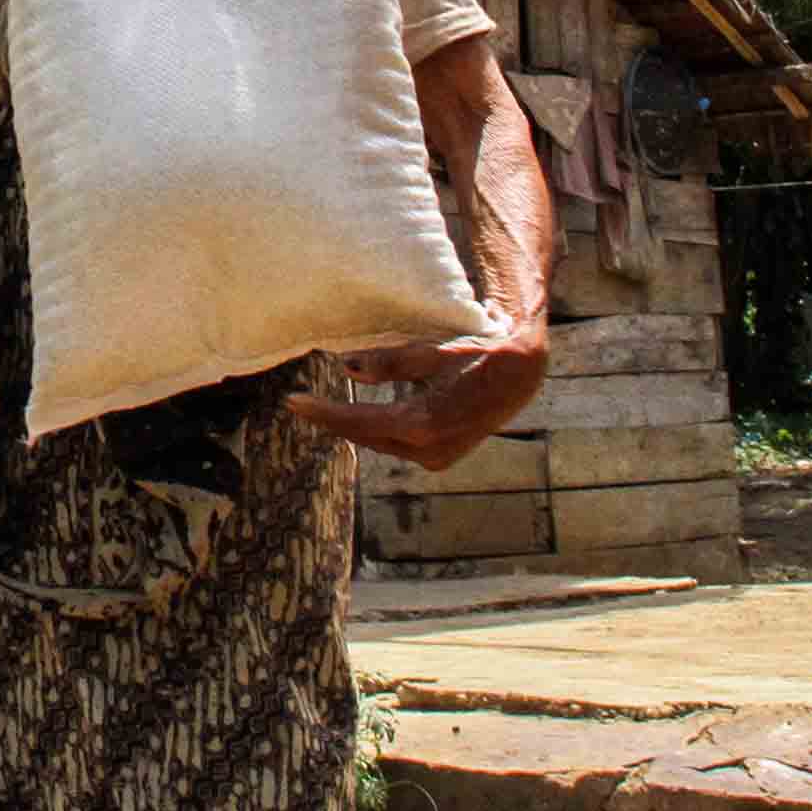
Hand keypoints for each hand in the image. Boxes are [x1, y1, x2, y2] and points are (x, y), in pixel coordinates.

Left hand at [287, 327, 549, 471]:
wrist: (519, 377)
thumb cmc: (476, 355)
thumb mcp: (432, 353)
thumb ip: (389, 363)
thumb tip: (346, 366)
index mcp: (423, 423)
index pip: (359, 421)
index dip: (323, 413)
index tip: (292, 402)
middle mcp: (428, 448)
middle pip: (365, 436)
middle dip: (333, 421)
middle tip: (300, 405)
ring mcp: (436, 457)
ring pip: (381, 443)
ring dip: (354, 427)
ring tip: (322, 410)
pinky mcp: (441, 457)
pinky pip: (398, 445)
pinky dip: (378, 431)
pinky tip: (359, 417)